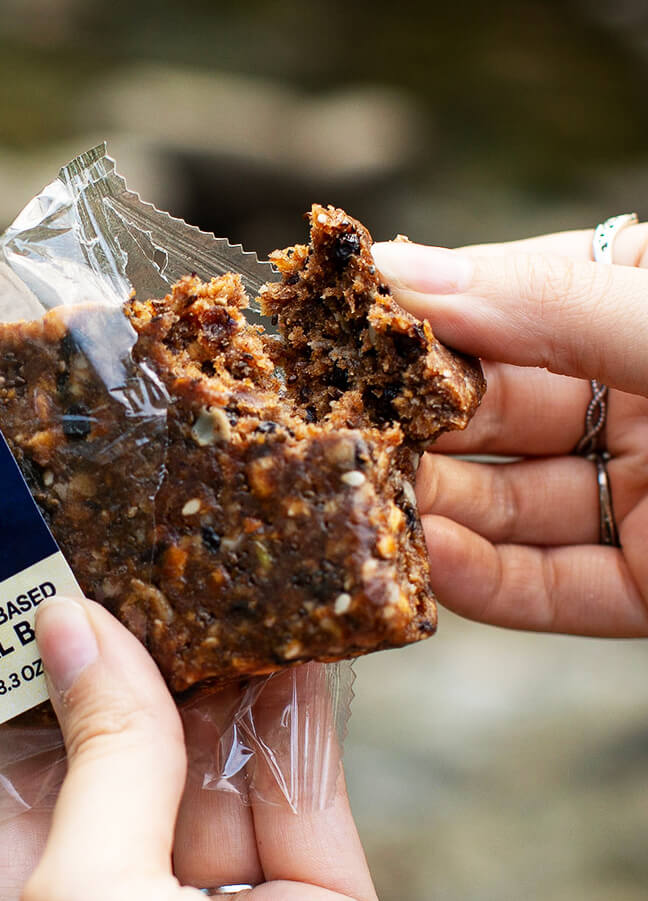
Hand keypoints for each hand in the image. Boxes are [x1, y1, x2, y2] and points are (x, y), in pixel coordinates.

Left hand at [0, 597, 500, 900]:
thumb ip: (94, 768)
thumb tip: (74, 631)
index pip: (12, 797)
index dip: (25, 695)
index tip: (42, 599)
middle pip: (119, 777)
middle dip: (132, 679)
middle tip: (140, 571)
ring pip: (215, 781)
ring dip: (220, 691)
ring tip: (217, 593)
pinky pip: (304, 805)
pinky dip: (299, 728)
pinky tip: (292, 652)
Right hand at [372, 224, 647, 635]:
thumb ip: (550, 301)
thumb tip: (404, 268)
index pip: (511, 309)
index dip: (426, 322)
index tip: (340, 334)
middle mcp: (642, 400)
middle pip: (493, 415)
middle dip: (412, 429)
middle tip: (329, 438)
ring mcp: (643, 497)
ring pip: (504, 507)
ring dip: (429, 513)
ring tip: (358, 511)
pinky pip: (545, 586)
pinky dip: (480, 583)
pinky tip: (426, 567)